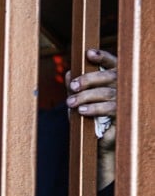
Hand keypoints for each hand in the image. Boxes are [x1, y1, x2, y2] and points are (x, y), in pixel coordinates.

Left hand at [66, 48, 116, 187]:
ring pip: (108, 92)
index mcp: (116, 78)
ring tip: (71, 102)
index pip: (113, 63)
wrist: (101, 142)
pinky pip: (111, 109)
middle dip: (89, 79)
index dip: (102, 56)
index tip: (88, 53)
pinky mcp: (126, 115)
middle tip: (72, 86)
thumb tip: (68, 73)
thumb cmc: (91, 117)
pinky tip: (82, 111)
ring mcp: (127, 100)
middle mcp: (125, 86)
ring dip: (87, 96)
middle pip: (110, 76)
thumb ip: (76, 86)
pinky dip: (94, 109)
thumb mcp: (80, 100)